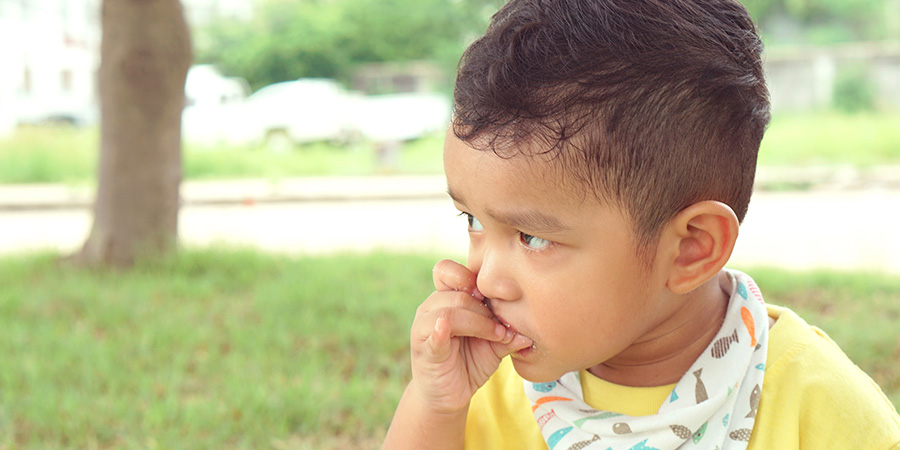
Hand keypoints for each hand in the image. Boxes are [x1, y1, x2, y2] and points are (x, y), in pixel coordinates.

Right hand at [408, 259, 532, 413]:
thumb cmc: (470, 363)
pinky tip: (446, 330)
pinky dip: (440, 330)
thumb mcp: (494, 346)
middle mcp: (431, 308)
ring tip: (496, 336)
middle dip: (485, 309)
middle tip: (502, 328)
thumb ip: (507, 335)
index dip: (470, 277)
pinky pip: (432, 333)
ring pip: (448, 311)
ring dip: (478, 323)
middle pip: (458, 294)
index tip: (492, 296)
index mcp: (446, 299)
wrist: (450, 396)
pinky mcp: (424, 348)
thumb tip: (529, 333)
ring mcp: (424, 327)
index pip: (448, 271)